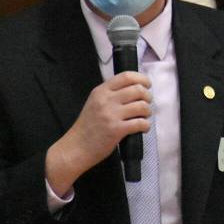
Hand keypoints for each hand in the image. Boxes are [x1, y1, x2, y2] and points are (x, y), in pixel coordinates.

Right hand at [45, 71, 151, 194]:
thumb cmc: (87, 126)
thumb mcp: (95, 102)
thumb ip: (111, 94)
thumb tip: (135, 88)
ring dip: (147, 111)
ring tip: (144, 116)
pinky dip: (146, 125)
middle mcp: (106, 100)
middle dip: (147, 96)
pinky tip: (143, 128)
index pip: (126, 76)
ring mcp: (111, 115)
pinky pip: (140, 123)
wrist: (76, 148)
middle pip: (137, 90)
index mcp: (101, 91)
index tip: (147, 84)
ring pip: (142, 106)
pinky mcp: (117, 130)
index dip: (141, 79)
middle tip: (146, 103)